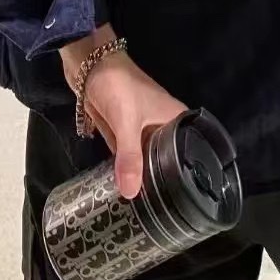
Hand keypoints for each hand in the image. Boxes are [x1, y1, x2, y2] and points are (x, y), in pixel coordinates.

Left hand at [61, 26, 186, 198]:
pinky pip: (129, 158)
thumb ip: (129, 156)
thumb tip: (131, 194)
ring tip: (148, 213)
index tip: (188, 203)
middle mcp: (164, 127)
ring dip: (143, 178)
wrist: (87, 64)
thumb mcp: (126, 121)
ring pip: (147, 160)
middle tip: (165, 216)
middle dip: (164, 184)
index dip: (190, 176)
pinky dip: (127, 171)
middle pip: (169, 160)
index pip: (191, 151)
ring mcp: (143, 131)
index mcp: (176, 119)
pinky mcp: (124, 134)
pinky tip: (128, 192)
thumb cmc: (118, 85)